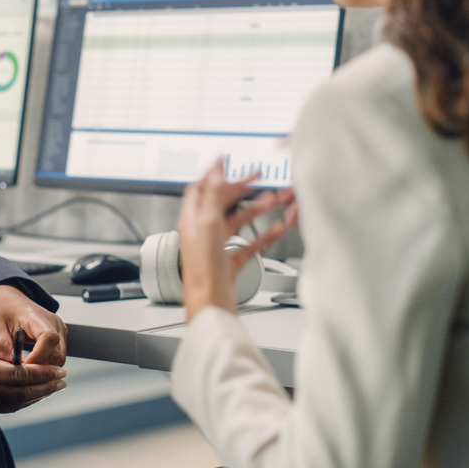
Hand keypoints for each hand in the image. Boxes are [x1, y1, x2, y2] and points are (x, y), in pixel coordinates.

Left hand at [0, 284, 67, 366]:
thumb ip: (5, 348)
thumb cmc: (0, 309)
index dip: (39, 357)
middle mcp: (53, 321)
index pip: (49, 338)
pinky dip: (46, 365)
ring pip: (59, 358)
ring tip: (24, 373)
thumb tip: (14, 368)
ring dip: (44, 369)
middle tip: (21, 376)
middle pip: (57, 352)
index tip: (24, 367)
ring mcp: (58, 329)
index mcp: (36, 315)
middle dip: (41, 368)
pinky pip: (57, 356)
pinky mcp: (58, 336)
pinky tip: (30, 367)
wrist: (5, 299)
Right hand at [0, 335, 66, 412]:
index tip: (58, 370)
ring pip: (19, 402)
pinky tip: (37, 393)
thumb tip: (18, 352)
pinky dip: (27, 400)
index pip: (20, 375)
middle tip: (62, 379)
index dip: (42, 373)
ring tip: (55, 386)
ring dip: (40, 395)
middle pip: (23, 392)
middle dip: (46, 386)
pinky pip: (11, 406)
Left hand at [177, 161, 296, 321]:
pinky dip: (263, 235)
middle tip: (258, 177)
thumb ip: (212, 196)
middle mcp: (202, 233)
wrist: (211, 307)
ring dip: (256, 210)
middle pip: (222, 203)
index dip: (213, 172)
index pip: (200, 188)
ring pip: (238, 222)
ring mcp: (216, 249)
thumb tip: (215, 171)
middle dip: (241, 189)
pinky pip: (249, 244)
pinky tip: (277, 229)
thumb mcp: (207, 224)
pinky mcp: (230, 264)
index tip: (227, 160)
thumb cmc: (203, 272)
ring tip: (274, 200)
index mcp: (192, 221)